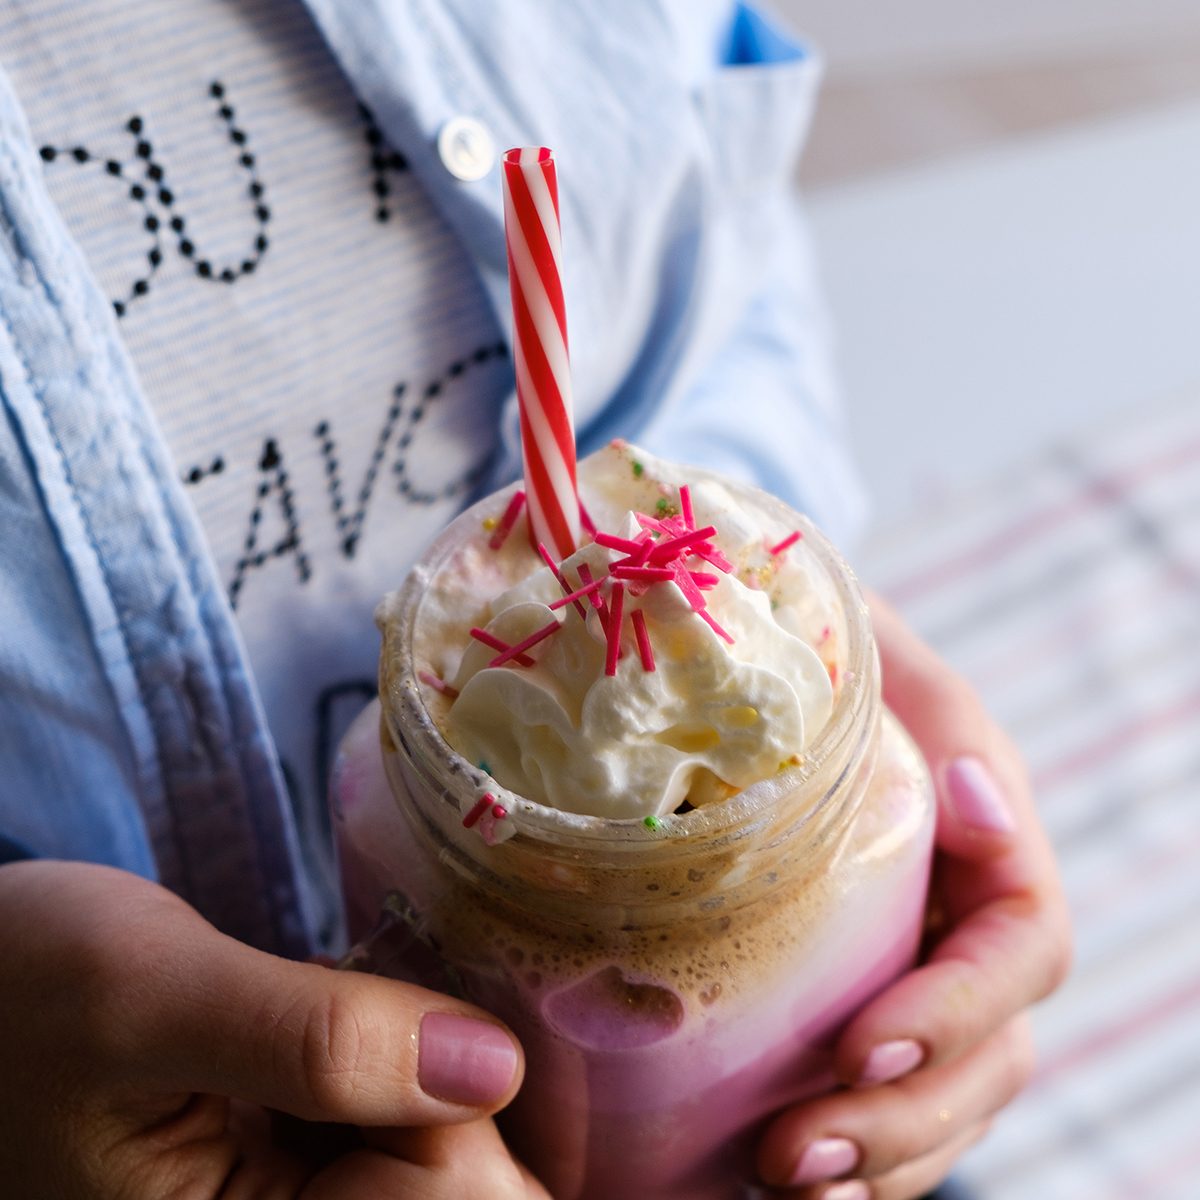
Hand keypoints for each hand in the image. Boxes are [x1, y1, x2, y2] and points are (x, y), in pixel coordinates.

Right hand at [0, 859, 550, 1198]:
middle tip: (400, 1009)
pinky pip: (405, 1131)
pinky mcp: (300, 1166)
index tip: (413, 1023)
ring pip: (450, 1162)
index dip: (462, 1113)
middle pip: (469, 1198)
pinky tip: (369, 1020)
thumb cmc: (19, 989)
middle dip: (465, 1095)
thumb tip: (493, 1066)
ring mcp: (290, 1199)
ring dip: (441, 1073)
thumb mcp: (148, 998)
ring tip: (373, 1008)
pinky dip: (413, 1065)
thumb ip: (315, 1041)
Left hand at [755, 594, 1071, 1197]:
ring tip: (777, 1183)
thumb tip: (976, 798)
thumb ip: (918, 695)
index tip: (860, 1045)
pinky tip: (765, 1184)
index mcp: (986, 822)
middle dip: (904, 1116)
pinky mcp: (858, 985)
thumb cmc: (809, 630)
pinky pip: (883, 1094)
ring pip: (944, 1092)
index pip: (1021, 942)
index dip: (960, 1008)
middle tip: (794, 1154)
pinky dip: (848, 1156)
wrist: (759, 645)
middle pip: (990, 1048)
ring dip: (874, 1157)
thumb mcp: (859, 636)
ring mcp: (917, 951)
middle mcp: (966, 900)